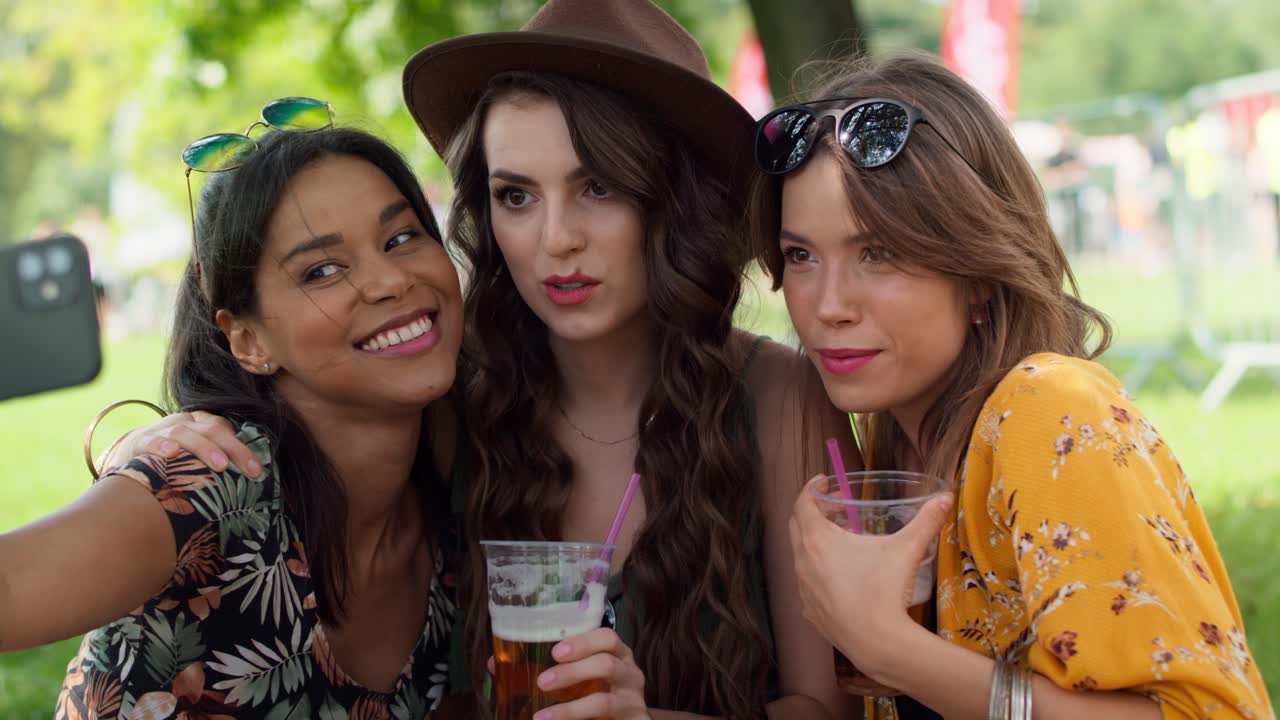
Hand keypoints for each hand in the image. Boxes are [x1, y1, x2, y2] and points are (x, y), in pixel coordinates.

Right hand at [106, 411, 259, 477]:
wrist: (127, 454)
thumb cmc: (170, 460)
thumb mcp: (194, 456)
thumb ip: (216, 462)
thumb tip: (247, 483)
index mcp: (199, 423)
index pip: (225, 428)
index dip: (243, 447)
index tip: (257, 470)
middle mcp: (182, 423)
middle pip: (212, 430)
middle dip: (234, 449)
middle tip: (251, 470)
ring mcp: (160, 431)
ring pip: (184, 432)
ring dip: (205, 448)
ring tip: (221, 465)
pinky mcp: (139, 443)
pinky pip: (151, 441)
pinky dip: (161, 445)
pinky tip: (171, 454)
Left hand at [533, 627, 649, 719]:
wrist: (629, 718)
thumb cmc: (606, 691)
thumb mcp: (593, 674)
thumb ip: (573, 666)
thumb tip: (532, 671)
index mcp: (620, 655)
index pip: (607, 638)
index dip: (582, 643)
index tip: (556, 653)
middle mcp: (631, 675)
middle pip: (606, 665)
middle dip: (572, 672)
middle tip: (543, 682)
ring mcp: (634, 701)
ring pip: (604, 702)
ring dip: (570, 709)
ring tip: (543, 717)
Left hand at [788, 479, 952, 679]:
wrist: (876, 643)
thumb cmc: (885, 590)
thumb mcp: (906, 549)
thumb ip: (925, 521)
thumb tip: (945, 498)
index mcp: (818, 540)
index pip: (802, 503)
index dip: (811, 488)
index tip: (824, 481)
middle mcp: (802, 562)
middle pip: (796, 526)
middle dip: (813, 512)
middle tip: (835, 508)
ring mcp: (803, 588)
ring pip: (800, 556)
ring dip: (815, 543)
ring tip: (842, 542)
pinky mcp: (809, 611)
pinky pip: (806, 583)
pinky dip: (817, 571)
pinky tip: (841, 577)